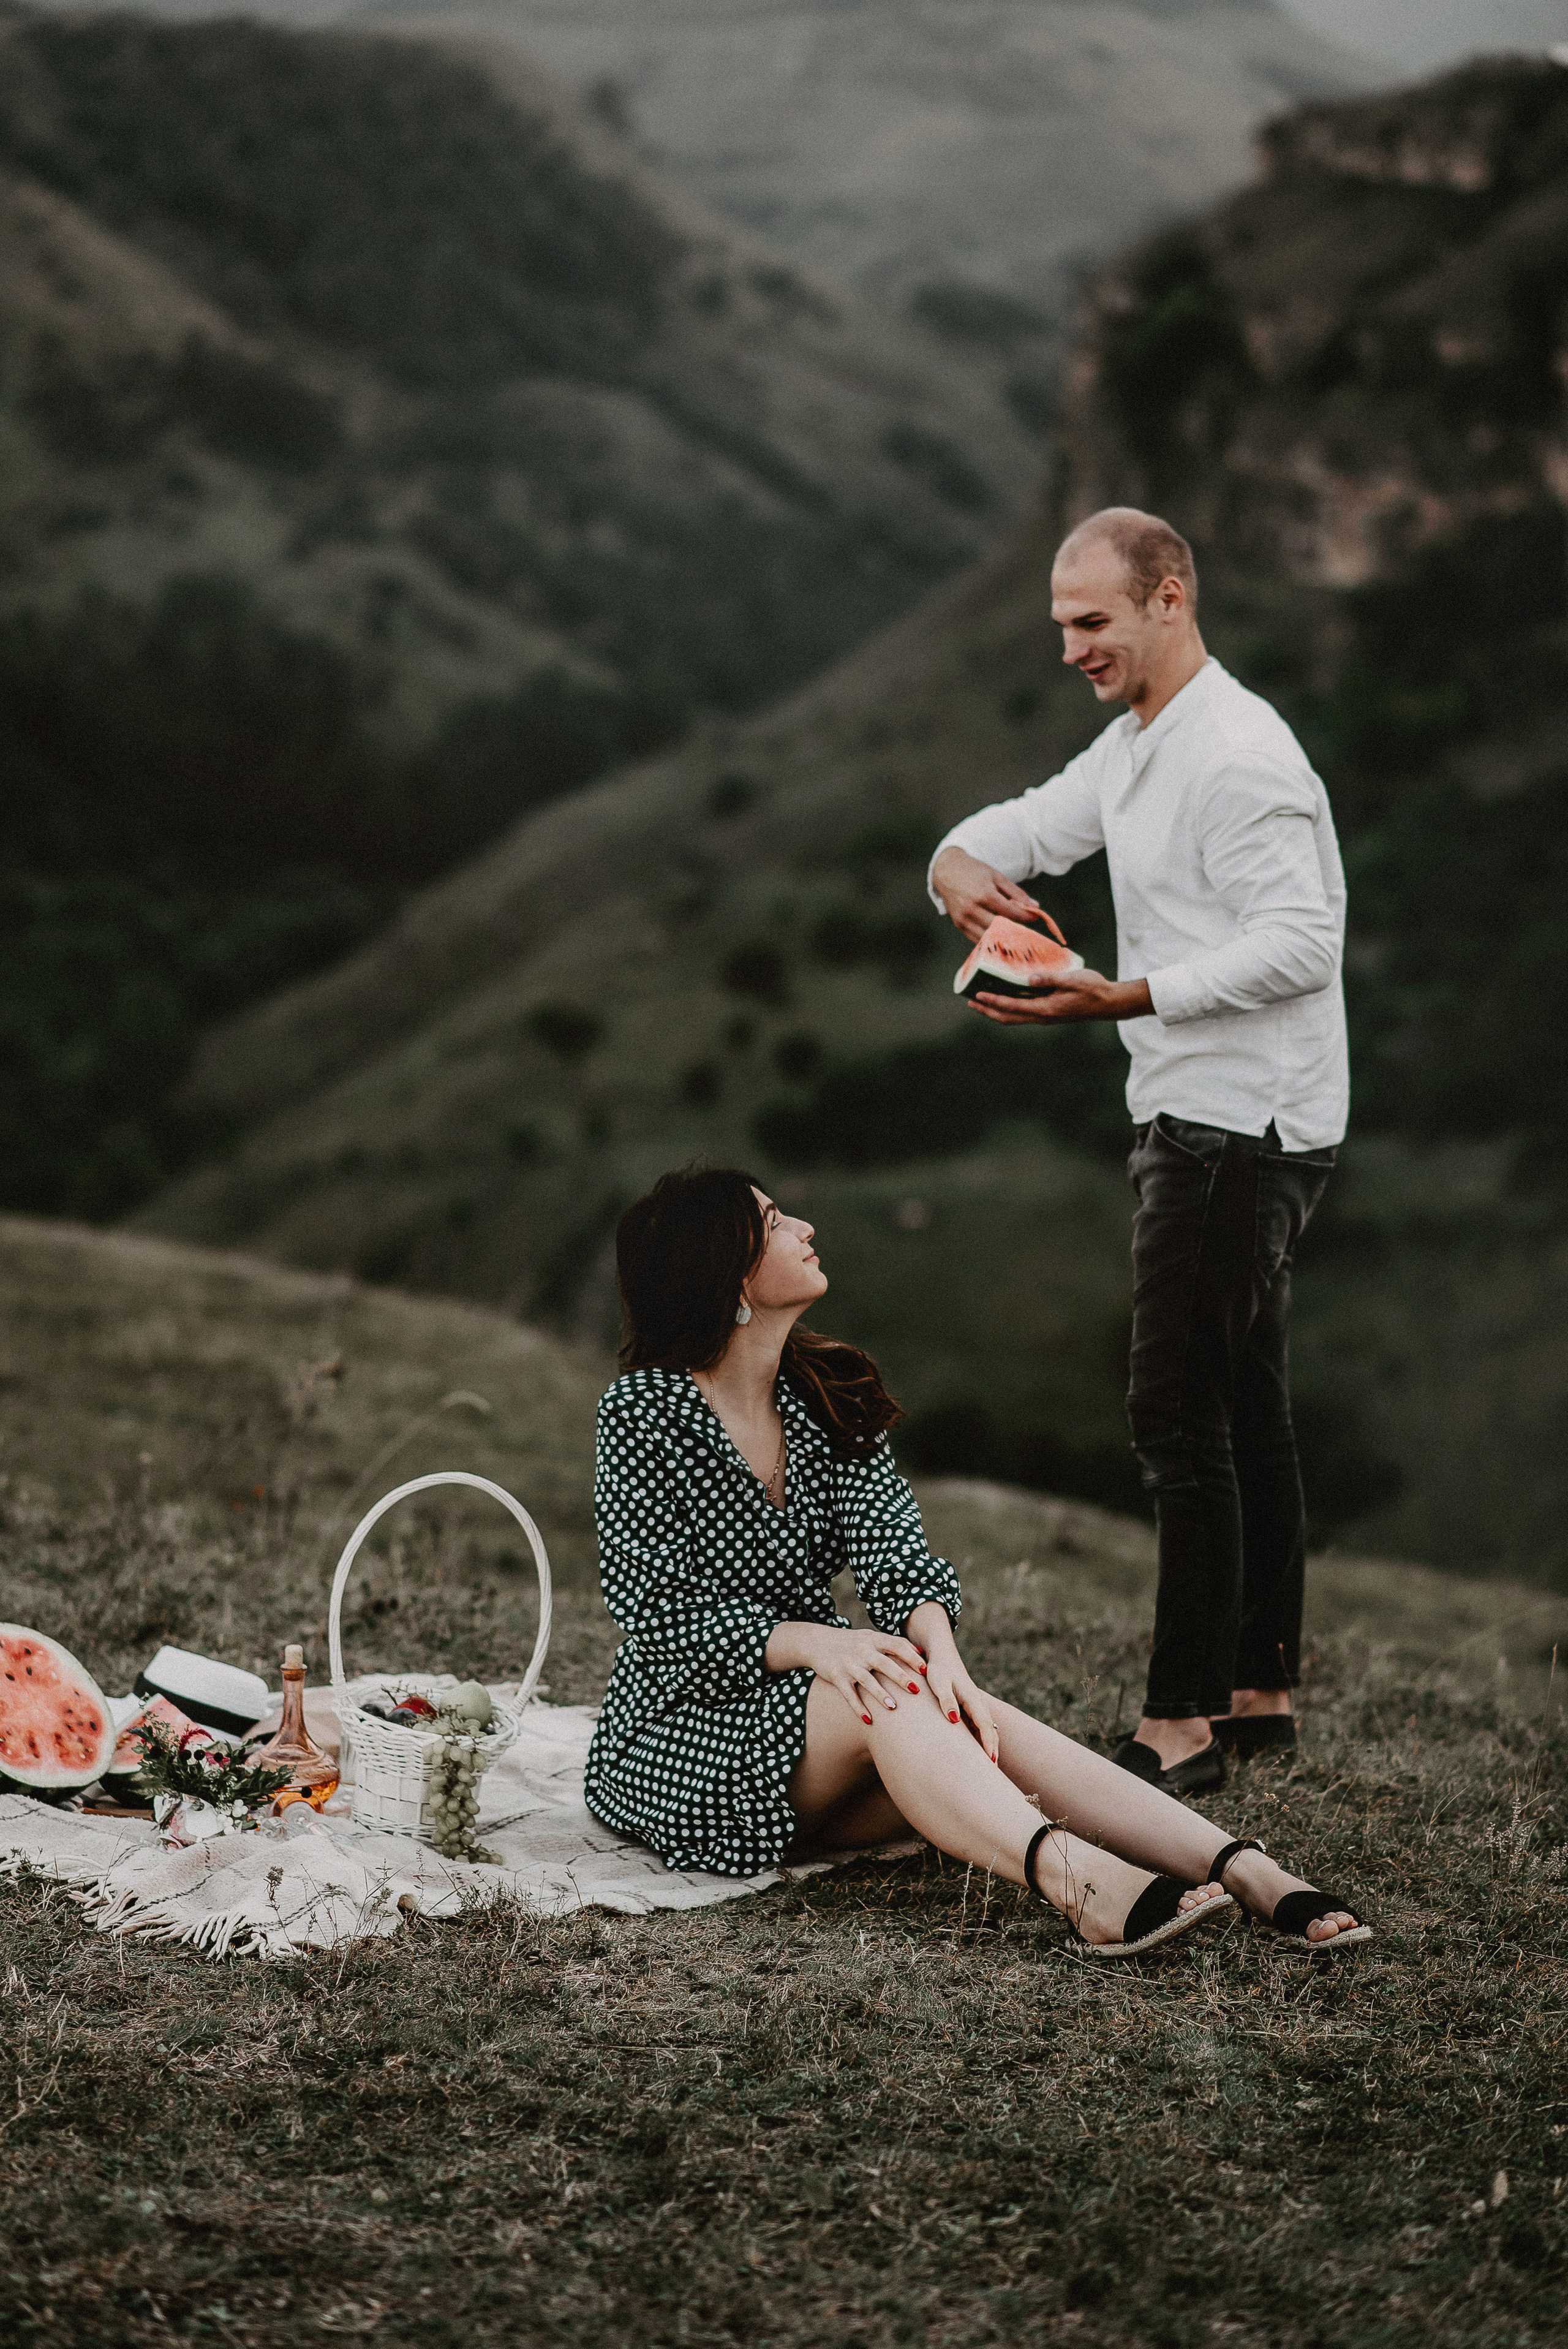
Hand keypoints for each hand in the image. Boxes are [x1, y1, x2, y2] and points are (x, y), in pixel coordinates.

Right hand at [770, 1623, 928, 1721]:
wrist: (817, 1641)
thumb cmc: (852, 1642)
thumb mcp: (871, 1637)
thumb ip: (894, 1643)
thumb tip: (922, 1651)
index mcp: (874, 1639)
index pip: (896, 1645)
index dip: (911, 1656)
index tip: (925, 1670)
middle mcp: (862, 1650)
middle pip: (884, 1663)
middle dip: (900, 1677)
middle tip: (916, 1690)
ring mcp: (848, 1664)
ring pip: (866, 1680)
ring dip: (880, 1694)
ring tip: (893, 1708)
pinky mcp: (836, 1676)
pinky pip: (848, 1694)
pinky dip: (858, 1707)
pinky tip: (868, 1721)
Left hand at [906, 1604, 999, 1761]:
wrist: (942, 1656)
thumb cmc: (938, 1670)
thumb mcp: (939, 1683)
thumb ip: (946, 1701)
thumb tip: (954, 1720)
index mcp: (972, 1699)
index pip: (984, 1725)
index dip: (988, 1743)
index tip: (991, 1761)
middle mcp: (977, 1704)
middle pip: (990, 1730)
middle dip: (993, 1750)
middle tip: (993, 1773)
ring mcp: (974, 1707)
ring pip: (986, 1730)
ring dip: (989, 1746)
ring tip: (988, 1768)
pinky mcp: (968, 1709)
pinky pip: (978, 1727)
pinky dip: (981, 1740)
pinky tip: (976, 1754)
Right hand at [930, 846, 1046, 944]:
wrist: (947, 871)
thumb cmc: (974, 872)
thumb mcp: (997, 877)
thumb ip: (1016, 892)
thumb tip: (1035, 906)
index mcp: (984, 894)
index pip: (1011, 912)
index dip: (1026, 916)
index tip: (1035, 916)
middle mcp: (973, 909)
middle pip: (1001, 927)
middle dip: (1017, 928)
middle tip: (1027, 926)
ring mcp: (964, 919)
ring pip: (989, 937)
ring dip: (1004, 936)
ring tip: (1014, 932)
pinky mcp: (959, 926)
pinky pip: (978, 940)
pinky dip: (990, 939)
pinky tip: (999, 934)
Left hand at [971, 968, 1152, 1024]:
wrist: (1109, 1003)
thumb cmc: (1093, 988)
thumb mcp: (1071, 979)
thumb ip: (1049, 979)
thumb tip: (1028, 979)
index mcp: (1045, 1009)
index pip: (1012, 1006)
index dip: (993, 1002)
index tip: (977, 996)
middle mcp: (1042, 1016)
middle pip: (1008, 1017)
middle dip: (988, 1011)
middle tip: (971, 1002)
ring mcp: (1046, 1016)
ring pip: (1015, 1017)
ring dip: (997, 1011)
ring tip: (982, 1002)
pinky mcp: (1050, 1013)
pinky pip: (1024, 1013)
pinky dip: (1010, 1008)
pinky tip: (1007, 997)